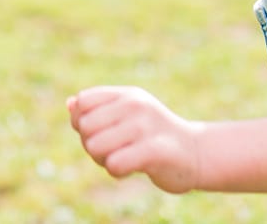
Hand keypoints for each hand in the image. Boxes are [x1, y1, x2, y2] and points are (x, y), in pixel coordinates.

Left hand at [67, 86, 205, 192]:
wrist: (197, 153)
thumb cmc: (154, 137)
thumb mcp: (127, 118)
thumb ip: (97, 111)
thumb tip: (70, 104)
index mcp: (127, 95)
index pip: (83, 102)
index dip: (82, 123)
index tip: (102, 133)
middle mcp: (135, 105)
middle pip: (85, 127)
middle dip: (92, 146)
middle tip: (114, 151)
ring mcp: (145, 126)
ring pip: (94, 146)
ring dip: (103, 161)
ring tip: (124, 159)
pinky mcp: (155, 150)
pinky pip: (114, 164)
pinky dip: (117, 172)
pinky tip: (133, 169)